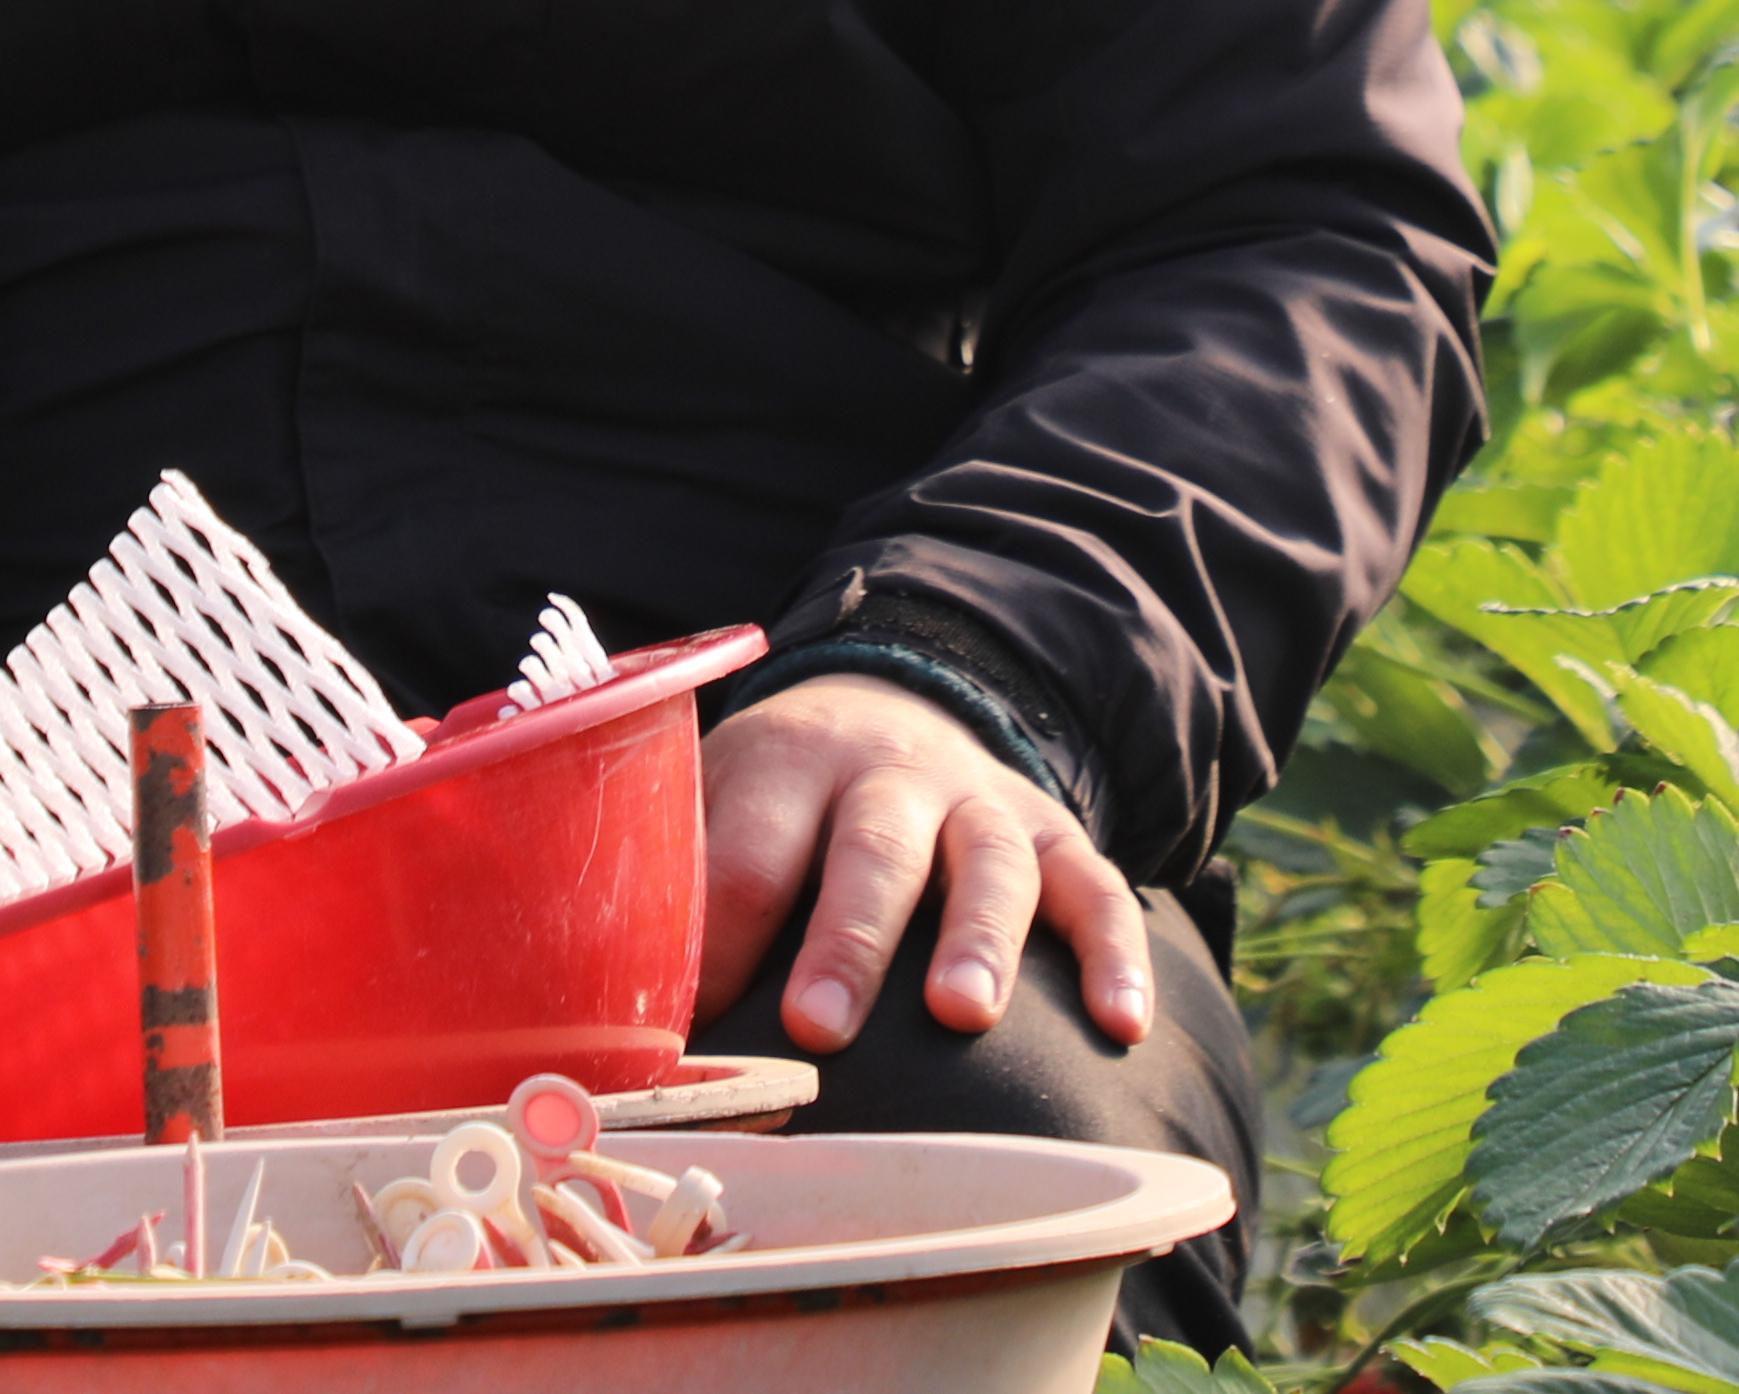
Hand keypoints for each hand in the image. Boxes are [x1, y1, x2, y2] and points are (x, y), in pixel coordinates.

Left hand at [695, 676, 1148, 1052]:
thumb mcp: (717, 805)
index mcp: (787, 764)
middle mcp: (890, 772)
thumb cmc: (783, 803)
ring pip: (988, 859)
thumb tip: (616, 1033)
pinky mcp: (1053, 831)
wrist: (890, 705)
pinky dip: (1114, 951)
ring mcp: (979, 799)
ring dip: (978, 935)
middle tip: (820, 1026)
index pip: (749, 848)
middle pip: (871, 849)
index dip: (719, 938)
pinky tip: (1122, 1023)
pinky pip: (1096, 885)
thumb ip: (684, 894)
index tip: (690, 1027)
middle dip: (847, 940)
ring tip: (964, 1014)